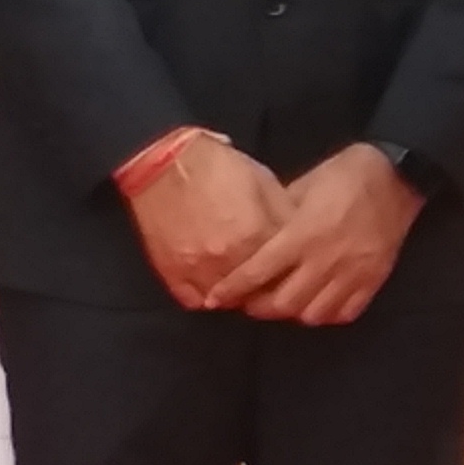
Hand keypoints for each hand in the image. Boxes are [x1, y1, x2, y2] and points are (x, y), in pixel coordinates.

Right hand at [129, 136, 286, 311]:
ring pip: (227, 301)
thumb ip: (284, 218)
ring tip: (242, 281)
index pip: (284, 270)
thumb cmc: (218, 168)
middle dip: (266, 287)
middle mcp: (226, 259)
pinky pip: (194, 300)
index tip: (291, 270)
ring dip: (237, 295)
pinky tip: (214, 283)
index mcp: (255, 235)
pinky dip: (206, 296)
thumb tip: (299, 239)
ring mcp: (196, 270)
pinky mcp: (171, 273)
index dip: (290, 271)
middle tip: (267, 278)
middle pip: (257, 291)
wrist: (164, 162)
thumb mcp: (265, 183)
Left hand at [209, 144, 427, 326]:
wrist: (397, 175)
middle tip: (249, 302)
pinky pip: (345, 312)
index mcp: (303, 234)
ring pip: (313, 314)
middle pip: (283, 303)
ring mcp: (352, 273)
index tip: (215, 299)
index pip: (258, 272)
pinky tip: (317, 303)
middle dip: (259, 307)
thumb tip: (255, 237)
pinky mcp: (373, 279)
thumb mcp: (301, 186)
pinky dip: (326, 313)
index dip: (232, 289)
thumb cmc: (344, 174)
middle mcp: (325, 259)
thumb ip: (279, 217)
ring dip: (292, 313)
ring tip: (284, 303)